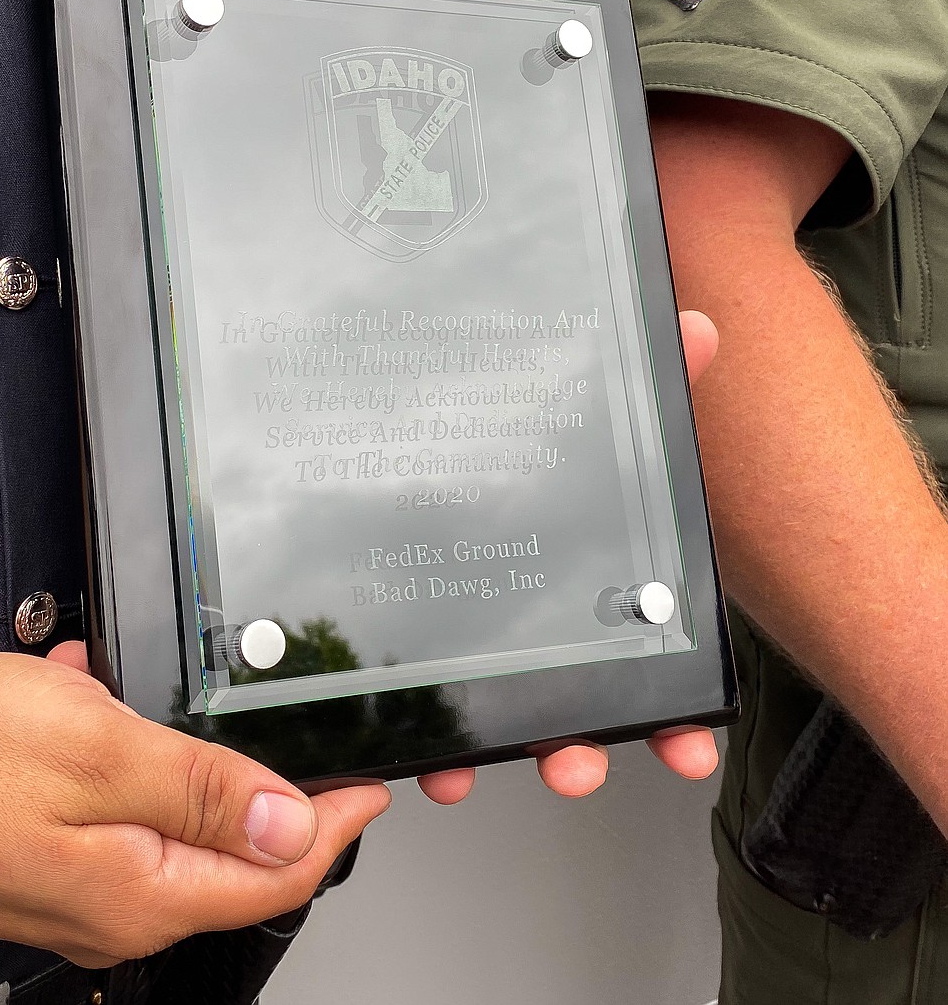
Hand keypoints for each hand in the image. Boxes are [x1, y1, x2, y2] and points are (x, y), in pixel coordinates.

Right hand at [0, 650, 389, 966]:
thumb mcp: (94, 749)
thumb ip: (201, 792)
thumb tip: (293, 824)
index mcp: (138, 892)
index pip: (278, 875)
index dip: (336, 825)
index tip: (372, 784)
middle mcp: (112, 911)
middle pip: (234, 862)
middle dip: (272, 795)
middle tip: (296, 740)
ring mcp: (75, 893)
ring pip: (175, 830)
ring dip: (186, 767)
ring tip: (163, 705)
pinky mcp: (47, 864)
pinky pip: (118, 814)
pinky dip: (128, 760)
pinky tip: (99, 708)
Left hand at [418, 310, 721, 805]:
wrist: (405, 407)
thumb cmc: (517, 421)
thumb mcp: (577, 402)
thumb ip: (640, 374)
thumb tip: (696, 329)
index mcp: (595, 584)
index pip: (649, 658)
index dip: (672, 714)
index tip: (684, 749)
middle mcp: (546, 619)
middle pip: (573, 706)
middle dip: (576, 747)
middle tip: (571, 766)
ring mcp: (482, 635)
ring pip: (498, 715)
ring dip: (486, 751)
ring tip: (469, 772)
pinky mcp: (422, 640)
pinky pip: (429, 704)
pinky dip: (429, 739)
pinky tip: (422, 754)